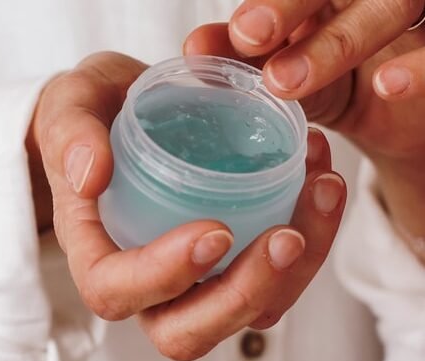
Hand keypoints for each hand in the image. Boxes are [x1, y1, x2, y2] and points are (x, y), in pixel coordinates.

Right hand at [30, 51, 346, 360]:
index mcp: (94, 249)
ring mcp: (189, 275)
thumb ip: (71, 134)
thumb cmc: (91, 114)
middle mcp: (143, 278)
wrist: (123, 108)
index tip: (214, 230)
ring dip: (294, 270)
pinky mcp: (227, 257)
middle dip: (242, 297)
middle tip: (287, 237)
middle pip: (185, 332)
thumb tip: (90, 175)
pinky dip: (311, 236)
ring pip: (243, 312)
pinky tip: (320, 178)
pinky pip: (272, 275)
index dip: (164, 277)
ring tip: (321, 190)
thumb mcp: (70, 105)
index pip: (116, 291)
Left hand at [185, 10, 424, 262]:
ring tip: (286, 83)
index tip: (227, 33)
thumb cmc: (342, 80)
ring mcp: (409, 12)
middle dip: (285, 5)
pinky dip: (418, 66)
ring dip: (335, 43)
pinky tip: (388, 85)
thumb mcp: (293, 71)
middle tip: (248, 36)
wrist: (407, 113)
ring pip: (386, 6)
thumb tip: (194, 49)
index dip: (268, 3)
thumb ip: (249, 59)